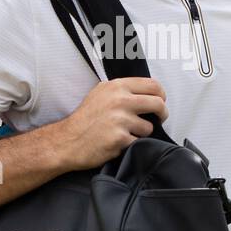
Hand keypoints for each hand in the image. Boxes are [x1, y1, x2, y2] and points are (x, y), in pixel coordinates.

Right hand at [52, 78, 168, 169]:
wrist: (68, 141)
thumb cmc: (84, 120)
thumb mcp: (100, 94)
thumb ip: (122, 90)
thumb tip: (145, 92)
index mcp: (117, 87)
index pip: (152, 85)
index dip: (161, 95)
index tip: (160, 102)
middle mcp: (119, 100)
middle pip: (158, 103)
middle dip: (162, 114)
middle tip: (159, 120)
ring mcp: (120, 119)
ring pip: (149, 127)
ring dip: (142, 133)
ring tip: (126, 133)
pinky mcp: (120, 138)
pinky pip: (138, 142)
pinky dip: (131, 145)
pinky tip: (118, 143)